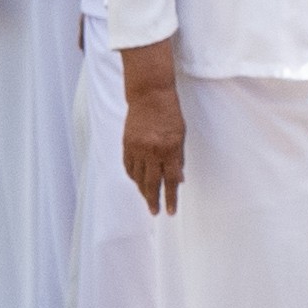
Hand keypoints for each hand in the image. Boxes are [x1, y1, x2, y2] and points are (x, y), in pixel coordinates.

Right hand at [121, 70, 185, 217]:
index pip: (170, 180)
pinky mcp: (126, 144)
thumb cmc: (170, 113)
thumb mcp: (181, 135)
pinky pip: (128, 166)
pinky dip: (132, 176)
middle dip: (153, 200)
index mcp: (169, 149)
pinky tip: (136, 182)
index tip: (170, 212)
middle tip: (155, 211)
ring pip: (137, 177)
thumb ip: (179, 158)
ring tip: (147, 199)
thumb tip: (179, 179)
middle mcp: (151, 151)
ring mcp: (137, 148)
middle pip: (151, 183)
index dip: (171, 198)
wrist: (149, 95)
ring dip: (142, 190)